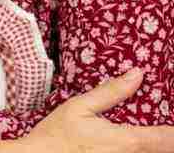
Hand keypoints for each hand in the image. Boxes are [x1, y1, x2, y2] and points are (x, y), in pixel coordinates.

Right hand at [26, 69, 173, 151]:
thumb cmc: (56, 135)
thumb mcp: (79, 107)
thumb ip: (110, 92)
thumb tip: (138, 74)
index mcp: (128, 141)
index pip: (169, 138)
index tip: (172, 118)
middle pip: (165, 150)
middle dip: (167, 138)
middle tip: (161, 124)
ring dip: (154, 144)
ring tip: (151, 132)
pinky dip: (141, 149)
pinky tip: (129, 143)